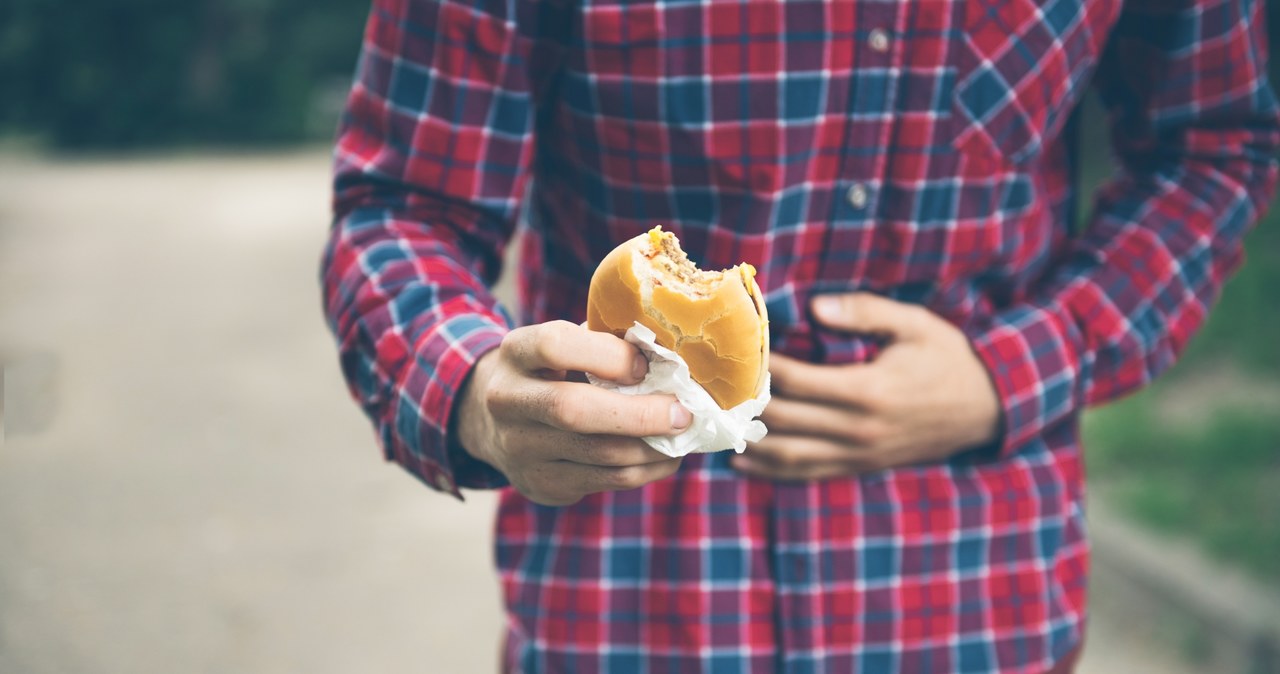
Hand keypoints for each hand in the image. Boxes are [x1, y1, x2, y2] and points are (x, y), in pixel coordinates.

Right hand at [456, 320, 691, 505]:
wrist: (497, 422)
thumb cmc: (553, 371)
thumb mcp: (566, 344)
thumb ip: (607, 343)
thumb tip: (671, 358)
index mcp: (516, 352)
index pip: (555, 345)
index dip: (608, 356)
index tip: (644, 364)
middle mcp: (507, 401)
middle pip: (573, 410)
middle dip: (640, 414)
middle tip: (682, 413)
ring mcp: (519, 449)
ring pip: (599, 454)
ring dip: (652, 448)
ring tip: (683, 435)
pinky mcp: (541, 484)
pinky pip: (606, 481)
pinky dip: (646, 469)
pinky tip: (664, 456)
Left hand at [732, 293, 1001, 480]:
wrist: (988, 410)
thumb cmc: (948, 359)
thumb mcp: (914, 324)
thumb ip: (863, 312)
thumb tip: (813, 306)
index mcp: (866, 390)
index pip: (794, 380)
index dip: (758, 367)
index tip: (731, 350)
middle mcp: (857, 429)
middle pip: (781, 420)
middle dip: (741, 404)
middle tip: (707, 387)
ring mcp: (857, 454)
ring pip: (787, 455)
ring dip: (747, 442)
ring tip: (716, 423)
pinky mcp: (859, 467)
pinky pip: (806, 474)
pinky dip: (770, 471)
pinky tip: (742, 460)